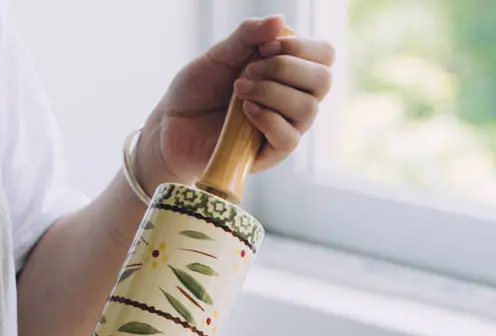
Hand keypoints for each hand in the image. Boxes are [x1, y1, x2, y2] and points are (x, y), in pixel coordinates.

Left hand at [135, 16, 335, 192]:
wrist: (171, 124)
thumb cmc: (197, 89)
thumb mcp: (220, 55)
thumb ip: (247, 36)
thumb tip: (280, 21)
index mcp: (289, 71)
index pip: (324, 55)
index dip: (301, 47)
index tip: (264, 47)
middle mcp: (293, 100)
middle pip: (323, 80)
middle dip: (286, 68)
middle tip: (248, 70)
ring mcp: (283, 128)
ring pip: (308, 109)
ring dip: (273, 92)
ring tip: (239, 90)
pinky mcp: (268, 155)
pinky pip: (289, 139)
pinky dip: (268, 119)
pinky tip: (245, 111)